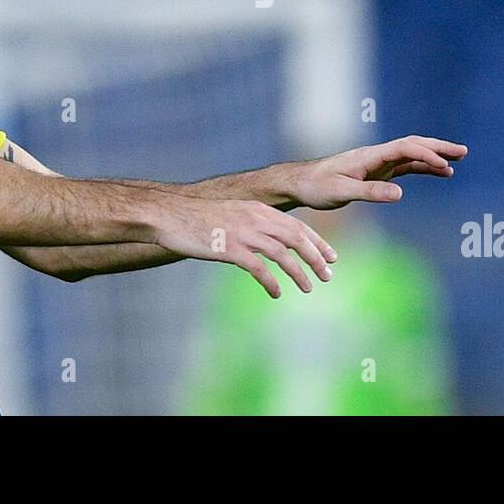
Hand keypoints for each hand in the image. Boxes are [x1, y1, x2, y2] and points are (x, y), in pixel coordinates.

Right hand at [150, 195, 335, 298]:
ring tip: (308, 288)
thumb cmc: (199, 217)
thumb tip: (271, 239)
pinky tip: (276, 293)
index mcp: (260, 210)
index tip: (332, 257)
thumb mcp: (234, 214)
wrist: (171, 215)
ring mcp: (243, 233)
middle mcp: (256, 219)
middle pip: (296, 238)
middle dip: (316, 258)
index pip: (298, 226)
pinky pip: (258, 268)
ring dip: (299, 272)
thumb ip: (254, 223)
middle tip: (328, 276)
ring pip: (282, 254)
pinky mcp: (230, 249)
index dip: (318, 242)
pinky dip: (271, 282)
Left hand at [285, 135, 467, 209]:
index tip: (444, 166)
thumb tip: (400, 193)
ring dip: (434, 156)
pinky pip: (405, 167)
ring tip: (458, 160)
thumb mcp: (342, 193)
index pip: (404, 148)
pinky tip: (438, 173)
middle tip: (463, 151)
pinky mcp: (376, 172)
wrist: (299, 183)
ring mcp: (377, 163)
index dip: (426, 154)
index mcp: (369, 156)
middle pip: (413, 145)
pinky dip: (423, 168)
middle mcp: (376, 155)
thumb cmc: (317, 187)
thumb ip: (370, 192)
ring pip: (411, 155)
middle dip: (438, 147)